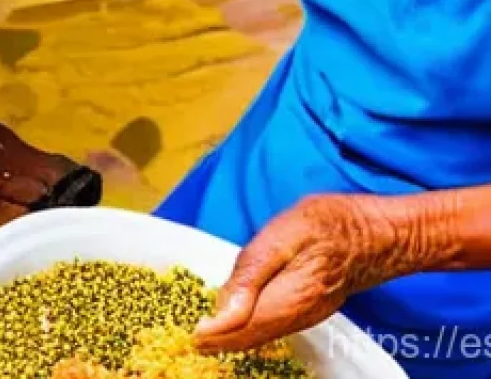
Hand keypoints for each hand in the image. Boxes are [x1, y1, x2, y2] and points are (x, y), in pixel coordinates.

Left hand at [192, 194, 403, 353]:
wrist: (376, 234)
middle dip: (220, 341)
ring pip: (263, 335)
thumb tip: (222, 309)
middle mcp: (298, 317)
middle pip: (252, 337)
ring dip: (234, 338)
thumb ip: (251, 273)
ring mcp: (307, 315)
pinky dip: (251, 329)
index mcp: (288, 300)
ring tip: (207, 335)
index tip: (191, 335)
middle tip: (191, 340)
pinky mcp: (310, 308)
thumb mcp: (283, 237)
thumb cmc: (327, 225)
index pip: (243, 328)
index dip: (215, 334)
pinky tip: (239, 321)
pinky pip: (274, 327)